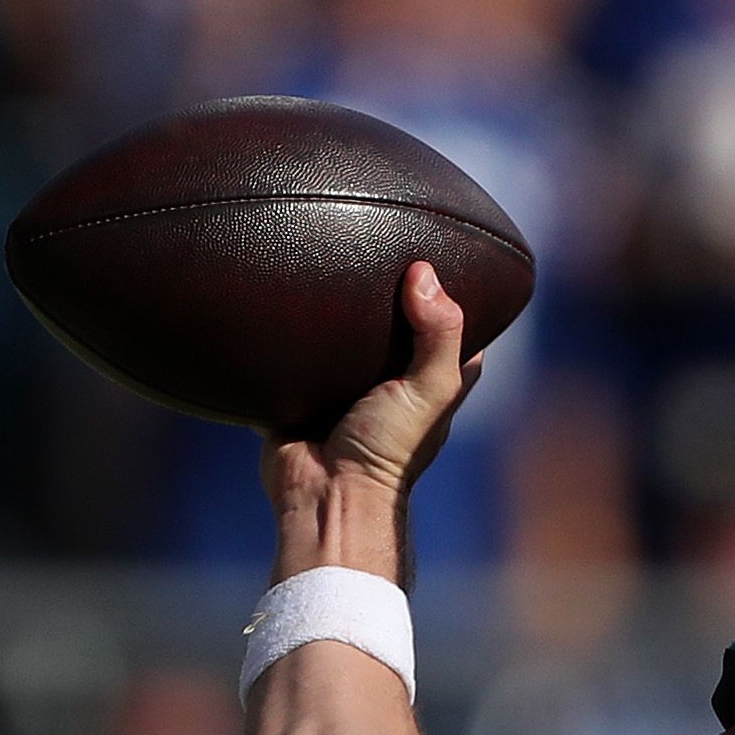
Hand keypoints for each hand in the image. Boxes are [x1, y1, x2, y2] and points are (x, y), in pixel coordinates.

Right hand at [260, 261, 484, 508]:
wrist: (323, 491)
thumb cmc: (386, 448)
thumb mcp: (428, 389)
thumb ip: (438, 334)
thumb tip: (424, 273)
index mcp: (431, 381)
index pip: (453, 328)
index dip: (450, 296)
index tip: (437, 255)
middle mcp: (392, 381)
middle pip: (394, 324)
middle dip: (386, 293)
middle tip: (370, 243)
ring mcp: (346, 386)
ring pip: (344, 336)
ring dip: (336, 311)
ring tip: (323, 258)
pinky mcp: (302, 391)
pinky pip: (296, 355)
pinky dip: (290, 334)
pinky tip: (281, 297)